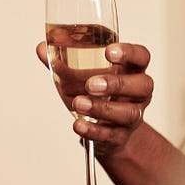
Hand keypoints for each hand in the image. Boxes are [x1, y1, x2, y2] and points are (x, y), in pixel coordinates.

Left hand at [37, 39, 153, 154]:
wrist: (105, 129)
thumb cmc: (95, 94)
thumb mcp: (79, 74)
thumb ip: (62, 60)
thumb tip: (41, 48)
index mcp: (132, 70)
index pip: (141, 57)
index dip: (129, 53)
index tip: (109, 52)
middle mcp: (138, 93)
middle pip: (142, 85)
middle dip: (117, 83)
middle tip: (90, 84)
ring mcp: (132, 116)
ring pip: (128, 113)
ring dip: (102, 108)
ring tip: (78, 103)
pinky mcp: (120, 136)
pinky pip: (111, 135)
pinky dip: (93, 130)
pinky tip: (78, 125)